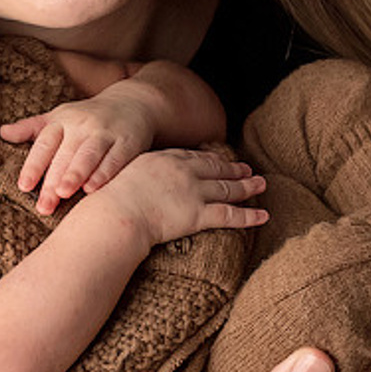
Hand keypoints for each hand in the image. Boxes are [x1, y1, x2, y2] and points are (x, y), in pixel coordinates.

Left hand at [0, 92, 156, 213]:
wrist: (134, 103)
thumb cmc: (88, 116)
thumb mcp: (58, 117)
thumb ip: (31, 128)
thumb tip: (1, 133)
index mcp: (62, 121)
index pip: (44, 143)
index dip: (34, 164)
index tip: (24, 186)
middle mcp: (82, 125)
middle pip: (65, 154)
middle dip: (53, 180)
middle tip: (43, 205)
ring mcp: (106, 132)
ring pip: (88, 155)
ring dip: (76, 173)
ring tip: (63, 193)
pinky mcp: (128, 142)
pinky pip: (115, 159)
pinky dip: (104, 173)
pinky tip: (93, 189)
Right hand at [91, 149, 268, 248]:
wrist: (114, 215)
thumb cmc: (107, 201)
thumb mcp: (117, 177)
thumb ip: (130, 176)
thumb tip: (125, 182)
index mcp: (162, 159)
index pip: (192, 156)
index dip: (210, 158)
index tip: (219, 158)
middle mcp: (182, 171)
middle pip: (215, 168)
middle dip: (233, 168)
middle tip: (247, 168)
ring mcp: (192, 192)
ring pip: (227, 188)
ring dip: (247, 186)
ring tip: (261, 184)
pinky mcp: (198, 214)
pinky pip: (230, 215)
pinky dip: (249, 216)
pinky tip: (263, 216)